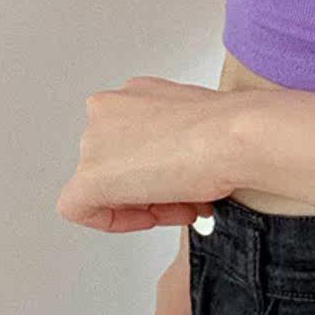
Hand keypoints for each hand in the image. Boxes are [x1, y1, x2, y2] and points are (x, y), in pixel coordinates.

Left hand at [56, 74, 237, 231]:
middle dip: (154, 186)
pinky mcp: (88, 177)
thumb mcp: (197, 121)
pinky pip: (81, 208)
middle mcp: (107, 110)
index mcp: (132, 94)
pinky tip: (149, 218)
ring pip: (106, 186)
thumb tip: (175, 160)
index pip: (131, 139)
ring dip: (146, 202)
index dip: (159, 165)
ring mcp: (93, 141)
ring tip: (184, 206)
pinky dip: (112, 221)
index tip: (182, 176)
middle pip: (117, 163)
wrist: (233, 138)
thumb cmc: (228, 130)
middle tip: (187, 198)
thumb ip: (174, 136)